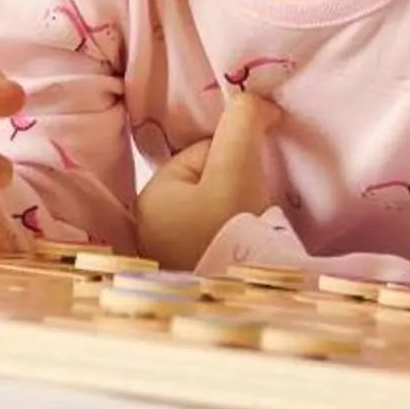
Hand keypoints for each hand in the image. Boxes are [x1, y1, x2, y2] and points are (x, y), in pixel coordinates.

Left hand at [136, 95, 278, 270]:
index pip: (204, 153)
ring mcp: (172, 258)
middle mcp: (152, 229)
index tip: (255, 179)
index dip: (238, 157)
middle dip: (238, 190)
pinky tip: (251, 253)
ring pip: (217, 214)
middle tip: (258, 210)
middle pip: (211, 184)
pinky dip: (238, 242)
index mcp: (151, 199)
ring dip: (240, 217)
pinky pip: (220, 243)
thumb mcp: (236, 168)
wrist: (241, 311)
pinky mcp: (194, 278)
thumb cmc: (228, 235)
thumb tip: (255, 97)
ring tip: (257, 233)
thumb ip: (241, 122)